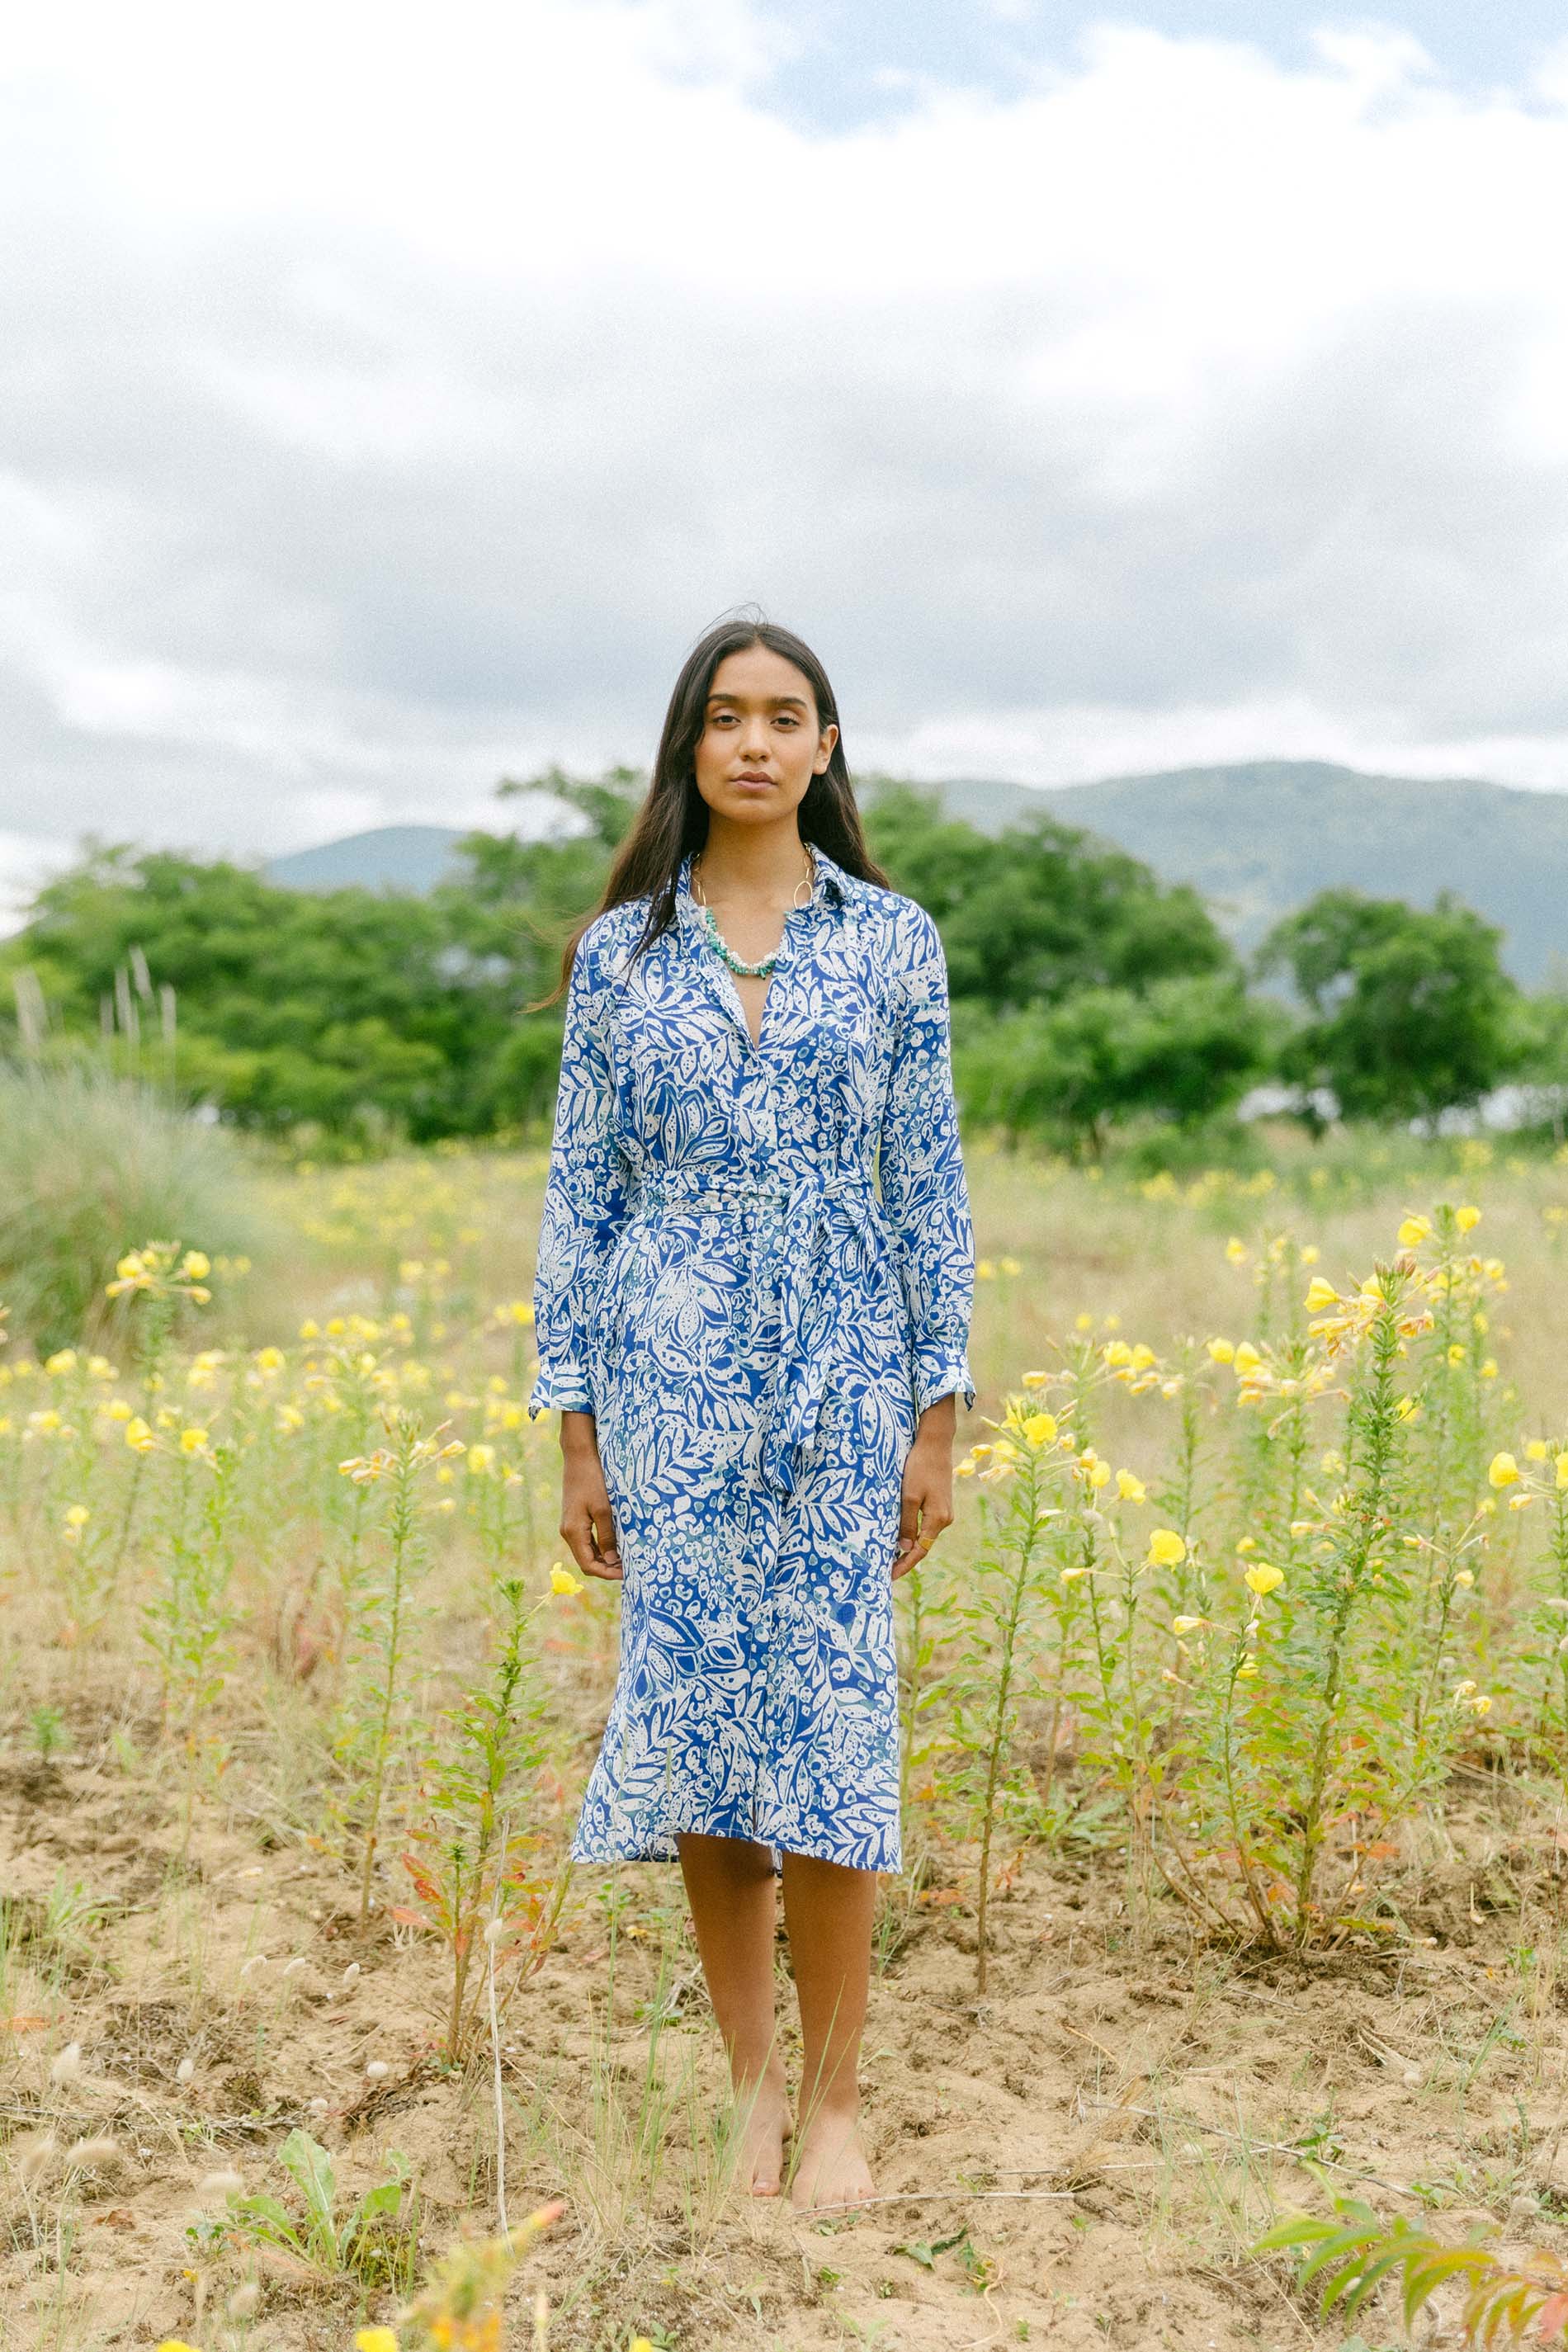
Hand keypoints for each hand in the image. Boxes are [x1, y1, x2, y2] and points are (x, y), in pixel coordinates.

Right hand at [559, 1411, 621, 1580]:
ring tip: (626, 1559)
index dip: (607, 1573)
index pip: (588, 1565)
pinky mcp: (574, 1520)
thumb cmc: (592, 1480)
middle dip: (607, 1568)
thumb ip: (607, 1537)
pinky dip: (600, 1547)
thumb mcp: (604, 1510)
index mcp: (573, 1532)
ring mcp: (570, 1526)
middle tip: (629, 1568)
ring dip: (604, 1558)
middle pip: (586, 1561)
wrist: (579, 1458)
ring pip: (587, 1552)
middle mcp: (568, 1533)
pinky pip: (587, 1541)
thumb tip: (610, 1561)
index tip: (627, 1574)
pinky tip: (616, 1545)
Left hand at [893, 1396, 955, 1580]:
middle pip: (924, 1545)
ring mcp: (944, 1510)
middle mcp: (944, 1518)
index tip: (889, 1576)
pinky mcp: (940, 1502)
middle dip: (906, 1558)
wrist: (935, 1442)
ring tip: (890, 1555)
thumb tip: (906, 1548)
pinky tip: (901, 1534)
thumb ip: (907, 1523)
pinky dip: (913, 1532)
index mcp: (938, 1519)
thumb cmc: (920, 1467)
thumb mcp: (909, 1496)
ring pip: (925, 1534)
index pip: (920, 1550)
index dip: (905, 1565)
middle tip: (885, 1569)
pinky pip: (926, 1524)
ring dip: (909, 1545)